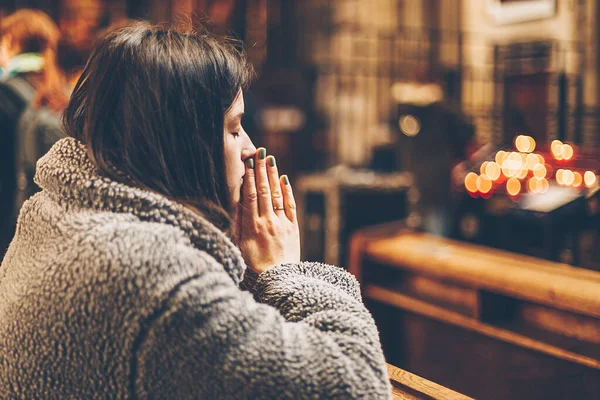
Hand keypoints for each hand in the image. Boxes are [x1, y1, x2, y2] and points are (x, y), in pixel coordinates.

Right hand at [237, 148, 300, 273]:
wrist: (278, 279)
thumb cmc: (254, 265)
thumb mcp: (241, 246)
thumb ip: (239, 224)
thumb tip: (236, 203)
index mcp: (252, 227)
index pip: (250, 197)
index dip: (249, 178)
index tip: (247, 163)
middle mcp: (268, 222)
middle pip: (263, 191)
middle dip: (261, 170)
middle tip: (259, 152)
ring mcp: (282, 224)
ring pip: (277, 195)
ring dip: (272, 176)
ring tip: (270, 159)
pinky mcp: (293, 228)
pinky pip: (290, 206)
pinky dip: (287, 191)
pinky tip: (283, 179)